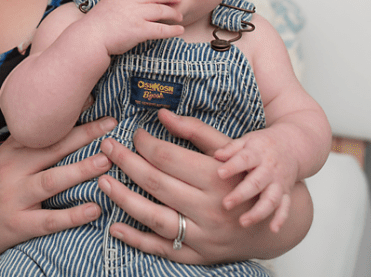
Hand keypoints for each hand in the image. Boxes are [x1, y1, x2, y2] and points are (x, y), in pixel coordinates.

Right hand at [0, 117, 116, 263]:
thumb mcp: (2, 161)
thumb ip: (28, 145)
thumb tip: (61, 123)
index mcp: (9, 152)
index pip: (42, 130)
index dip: (68, 116)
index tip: (92, 100)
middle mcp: (11, 171)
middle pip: (51, 149)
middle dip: (83, 135)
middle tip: (111, 125)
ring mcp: (14, 198)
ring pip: (51, 181)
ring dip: (81, 170)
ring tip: (106, 161)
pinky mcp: (18, 225)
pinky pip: (50, 220)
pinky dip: (73, 215)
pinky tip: (95, 209)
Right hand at [80, 0, 182, 55]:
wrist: (89, 38)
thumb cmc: (92, 27)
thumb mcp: (103, 8)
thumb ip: (115, 5)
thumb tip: (122, 10)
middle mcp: (129, 2)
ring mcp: (135, 15)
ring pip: (161, 10)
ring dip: (173, 13)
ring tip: (179, 16)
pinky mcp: (140, 30)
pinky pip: (161, 29)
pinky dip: (173, 30)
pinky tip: (179, 31)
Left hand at [97, 110, 275, 263]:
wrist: (267, 225)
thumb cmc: (243, 180)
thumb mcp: (227, 151)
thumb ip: (195, 131)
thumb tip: (162, 113)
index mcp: (216, 178)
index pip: (168, 157)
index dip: (146, 143)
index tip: (135, 134)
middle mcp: (209, 208)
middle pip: (157, 183)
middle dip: (126, 163)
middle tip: (106, 148)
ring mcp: (204, 235)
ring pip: (155, 217)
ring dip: (124, 200)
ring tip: (103, 182)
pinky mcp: (199, 256)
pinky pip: (162, 249)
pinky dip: (136, 240)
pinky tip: (114, 227)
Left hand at [214, 129, 299, 232]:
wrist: (292, 146)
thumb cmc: (262, 145)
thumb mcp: (247, 140)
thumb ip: (231, 148)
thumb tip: (216, 155)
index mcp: (257, 153)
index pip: (245, 159)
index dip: (232, 166)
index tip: (219, 173)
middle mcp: (269, 169)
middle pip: (256, 183)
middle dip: (241, 194)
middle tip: (226, 204)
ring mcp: (279, 183)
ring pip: (270, 199)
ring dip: (258, 212)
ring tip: (243, 222)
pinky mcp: (286, 193)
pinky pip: (285, 207)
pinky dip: (281, 219)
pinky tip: (273, 229)